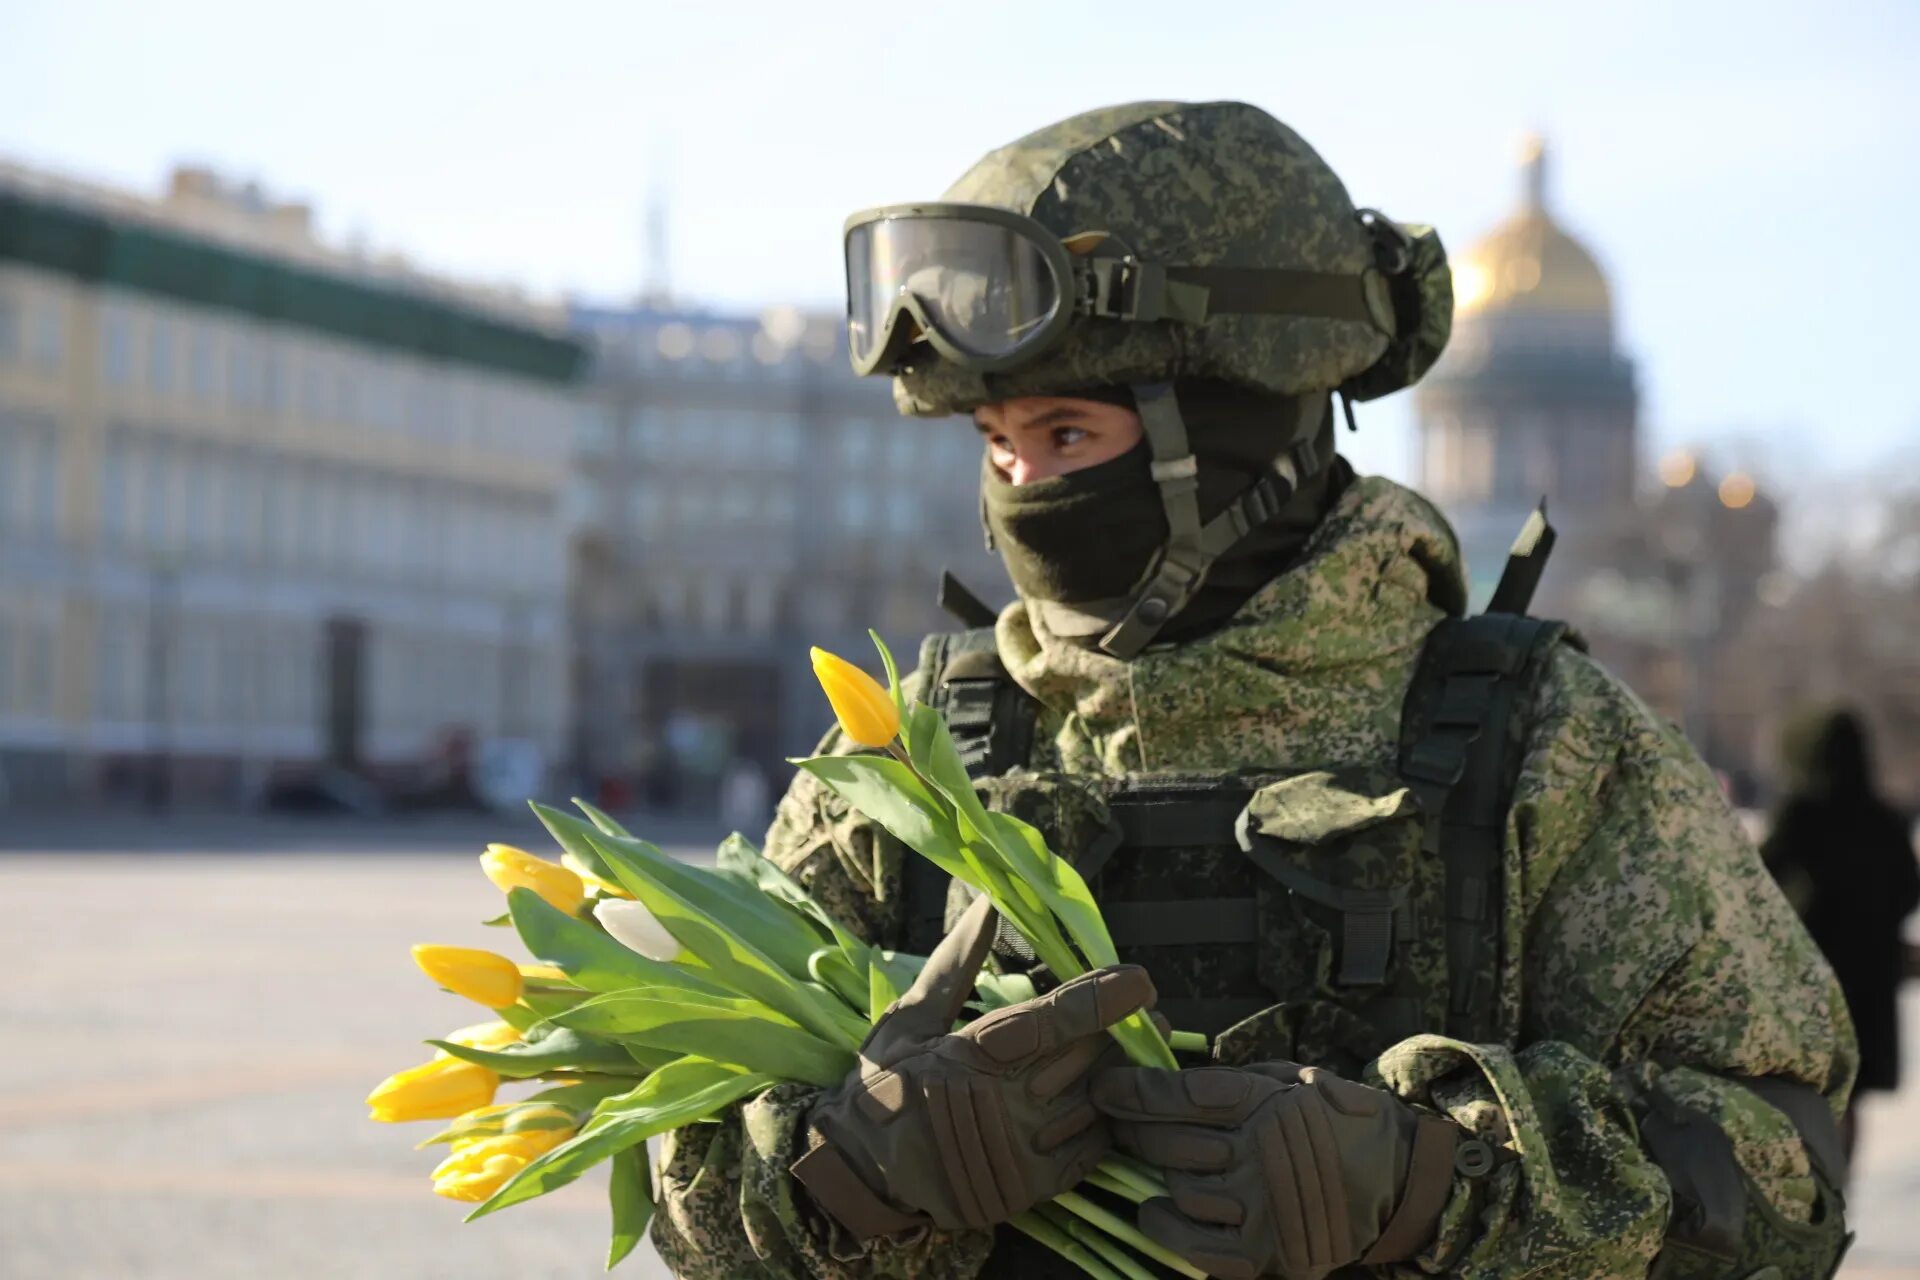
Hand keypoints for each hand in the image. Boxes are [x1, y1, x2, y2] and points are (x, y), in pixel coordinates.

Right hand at [794, 895, 1156, 1238]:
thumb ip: (956, 963)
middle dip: (1127, 1034)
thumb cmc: (884, 1085)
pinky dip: (1111, 1124)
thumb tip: (988, 905)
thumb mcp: (910, 1017)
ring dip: (1125, 1078)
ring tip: (1141, 1056)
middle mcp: (1000, 1101)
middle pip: (1087, 1058)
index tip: (1141, 981)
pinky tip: (1118, 1103)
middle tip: (1154, 1016)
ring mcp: (1018, 1149)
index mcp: (971, 1055)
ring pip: (1097, 1104)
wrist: (860, 1174)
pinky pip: (1092, 1152)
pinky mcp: (1030, 1188)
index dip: (1102, 999)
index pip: (1053, 1020)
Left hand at [1092, 1062, 1460, 1279]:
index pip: (1183, 1095)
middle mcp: (1263, 1153)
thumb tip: (1175, 1076)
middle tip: (1112, 1119)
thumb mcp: (1298, 1078)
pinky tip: (1152, 1211)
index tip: (1104, 1085)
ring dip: (1155, 1174)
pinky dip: (1166, 1230)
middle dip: (1130, 1129)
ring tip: (1144, 1159)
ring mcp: (1265, 1206)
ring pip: (1180, 1189)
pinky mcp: (1269, 1252)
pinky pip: (1197, 1247)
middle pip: (1170, 1143)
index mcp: (1269, 1102)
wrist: (1401, 1179)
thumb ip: (1242, 1079)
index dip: (1135, 1091)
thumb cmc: (1340, 1119)